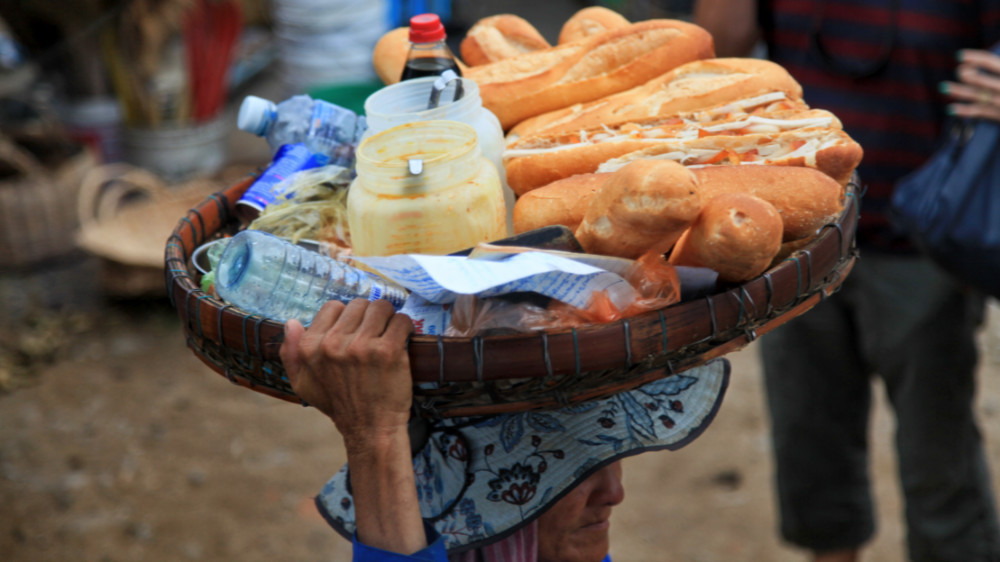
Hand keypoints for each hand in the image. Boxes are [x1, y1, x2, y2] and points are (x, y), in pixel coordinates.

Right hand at [279, 299, 414, 450]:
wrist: (370, 429)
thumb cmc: (339, 405)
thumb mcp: (303, 384)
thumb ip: (290, 353)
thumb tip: (291, 323)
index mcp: (311, 347)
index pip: (332, 307)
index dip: (347, 317)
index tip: (356, 330)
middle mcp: (333, 344)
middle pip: (359, 304)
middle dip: (369, 316)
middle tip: (375, 333)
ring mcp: (362, 346)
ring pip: (381, 308)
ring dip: (388, 319)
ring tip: (389, 334)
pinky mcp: (388, 351)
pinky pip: (401, 321)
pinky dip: (404, 327)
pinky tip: (402, 340)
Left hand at [941, 48, 999, 121]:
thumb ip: (999, 67)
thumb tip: (982, 59)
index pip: (991, 62)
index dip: (974, 58)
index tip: (959, 56)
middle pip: (982, 80)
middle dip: (967, 75)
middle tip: (957, 71)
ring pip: (978, 96)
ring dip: (959, 92)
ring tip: (943, 87)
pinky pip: (980, 112)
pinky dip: (965, 111)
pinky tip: (950, 108)